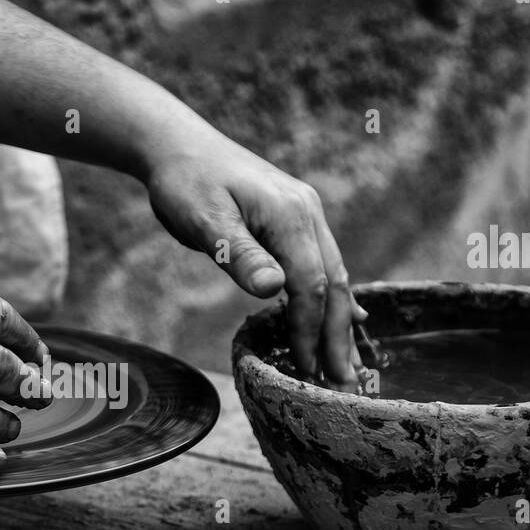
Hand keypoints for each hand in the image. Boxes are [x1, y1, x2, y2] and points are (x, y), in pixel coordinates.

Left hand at [145, 136, 364, 391]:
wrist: (178, 145)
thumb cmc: (185, 183)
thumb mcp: (204, 221)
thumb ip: (240, 256)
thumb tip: (275, 289)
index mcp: (290, 215)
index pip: (312, 284)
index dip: (310, 330)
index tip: (306, 370)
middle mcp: (308, 212)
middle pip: (335, 283)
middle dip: (338, 336)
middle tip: (343, 384)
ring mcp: (306, 213)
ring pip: (335, 274)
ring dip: (340, 322)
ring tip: (345, 366)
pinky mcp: (297, 217)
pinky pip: (324, 262)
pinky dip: (335, 296)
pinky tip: (351, 320)